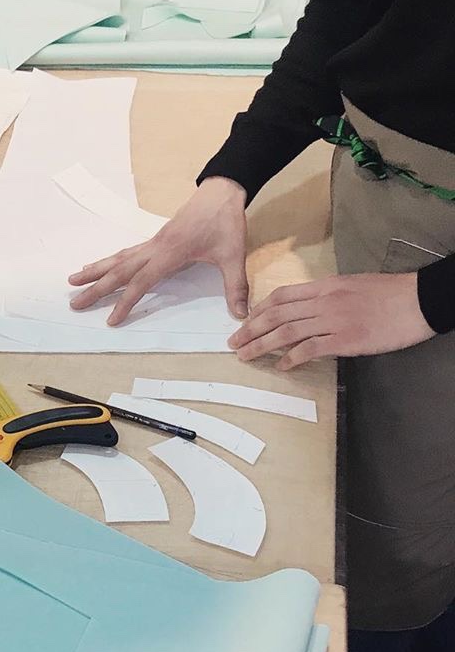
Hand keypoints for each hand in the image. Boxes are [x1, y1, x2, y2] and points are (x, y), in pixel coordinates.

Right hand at [68, 176, 248, 323]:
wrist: (222, 192)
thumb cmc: (226, 222)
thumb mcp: (234, 255)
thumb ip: (236, 286)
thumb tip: (242, 315)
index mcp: (170, 253)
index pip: (141, 282)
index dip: (125, 302)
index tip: (111, 320)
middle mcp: (155, 247)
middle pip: (118, 271)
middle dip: (95, 288)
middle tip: (74, 303)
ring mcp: (152, 242)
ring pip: (117, 259)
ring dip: (94, 272)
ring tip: (73, 281)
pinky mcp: (154, 240)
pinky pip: (125, 252)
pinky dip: (107, 261)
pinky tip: (97, 266)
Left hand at [230, 272, 434, 369]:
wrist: (419, 301)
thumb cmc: (389, 294)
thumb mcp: (352, 285)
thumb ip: (327, 296)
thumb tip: (307, 309)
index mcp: (325, 287)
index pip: (281, 296)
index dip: (258, 310)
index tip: (244, 322)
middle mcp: (324, 302)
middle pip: (276, 315)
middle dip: (250, 329)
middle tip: (233, 342)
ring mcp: (334, 320)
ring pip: (286, 333)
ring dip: (261, 345)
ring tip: (245, 356)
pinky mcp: (346, 340)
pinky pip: (310, 349)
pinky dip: (291, 358)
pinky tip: (280, 366)